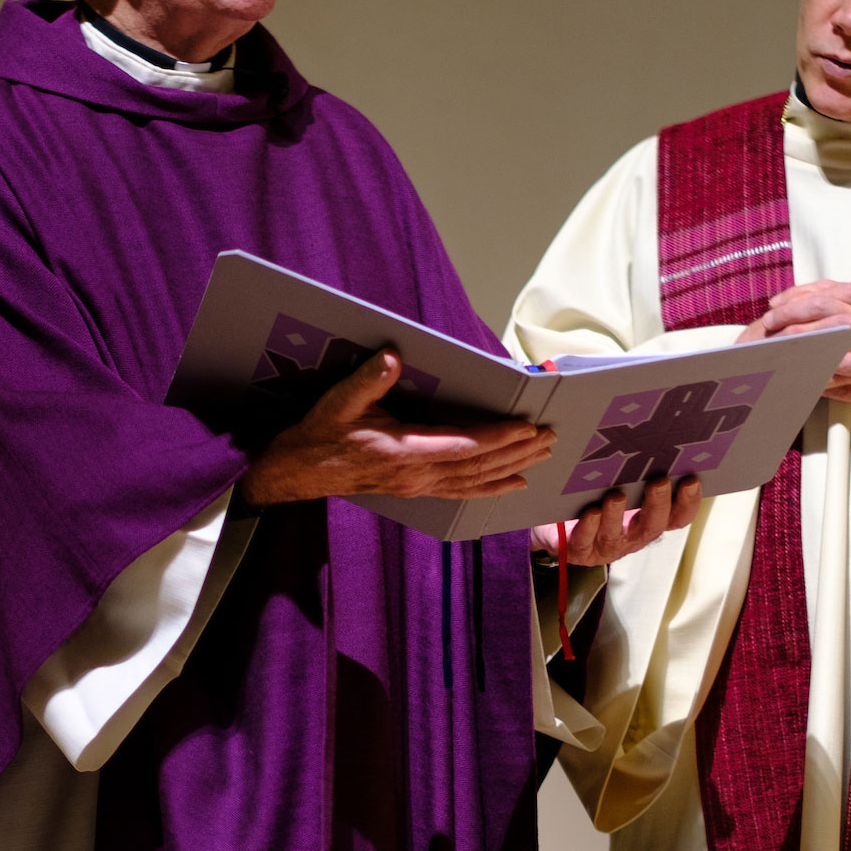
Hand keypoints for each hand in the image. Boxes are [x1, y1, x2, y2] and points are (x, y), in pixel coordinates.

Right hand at [239, 349, 553, 506]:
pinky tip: (511, 483)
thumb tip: (391, 357)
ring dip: (510, 468)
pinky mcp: (415, 491)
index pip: (462, 446)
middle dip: (517, 451)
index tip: (527, 426)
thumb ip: (367, 380)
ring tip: (541, 456)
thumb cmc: (320, 434)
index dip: (498, 437)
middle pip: (478, 467)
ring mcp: (417, 487)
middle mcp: (416, 476)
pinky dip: (490, 488)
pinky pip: (461, 493)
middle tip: (550, 437)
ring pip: (475, 482)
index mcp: (402, 452)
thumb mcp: (338, 402)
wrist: (300, 472)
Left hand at [530, 473, 700, 566]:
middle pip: (652, 526)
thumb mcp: (620, 482)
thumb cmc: (595, 498)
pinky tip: (591, 512)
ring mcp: (605, 546)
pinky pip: (584, 542)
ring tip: (616, 496)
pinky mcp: (579, 550)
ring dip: (617, 516)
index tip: (691, 480)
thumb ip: (638, 469)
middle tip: (658, 483)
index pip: (677, 517)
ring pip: (615, 536)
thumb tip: (654, 432)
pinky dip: (588, 527)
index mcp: (648, 519)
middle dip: (657, 504)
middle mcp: (632, 536)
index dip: (688, 502)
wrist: (555, 525)